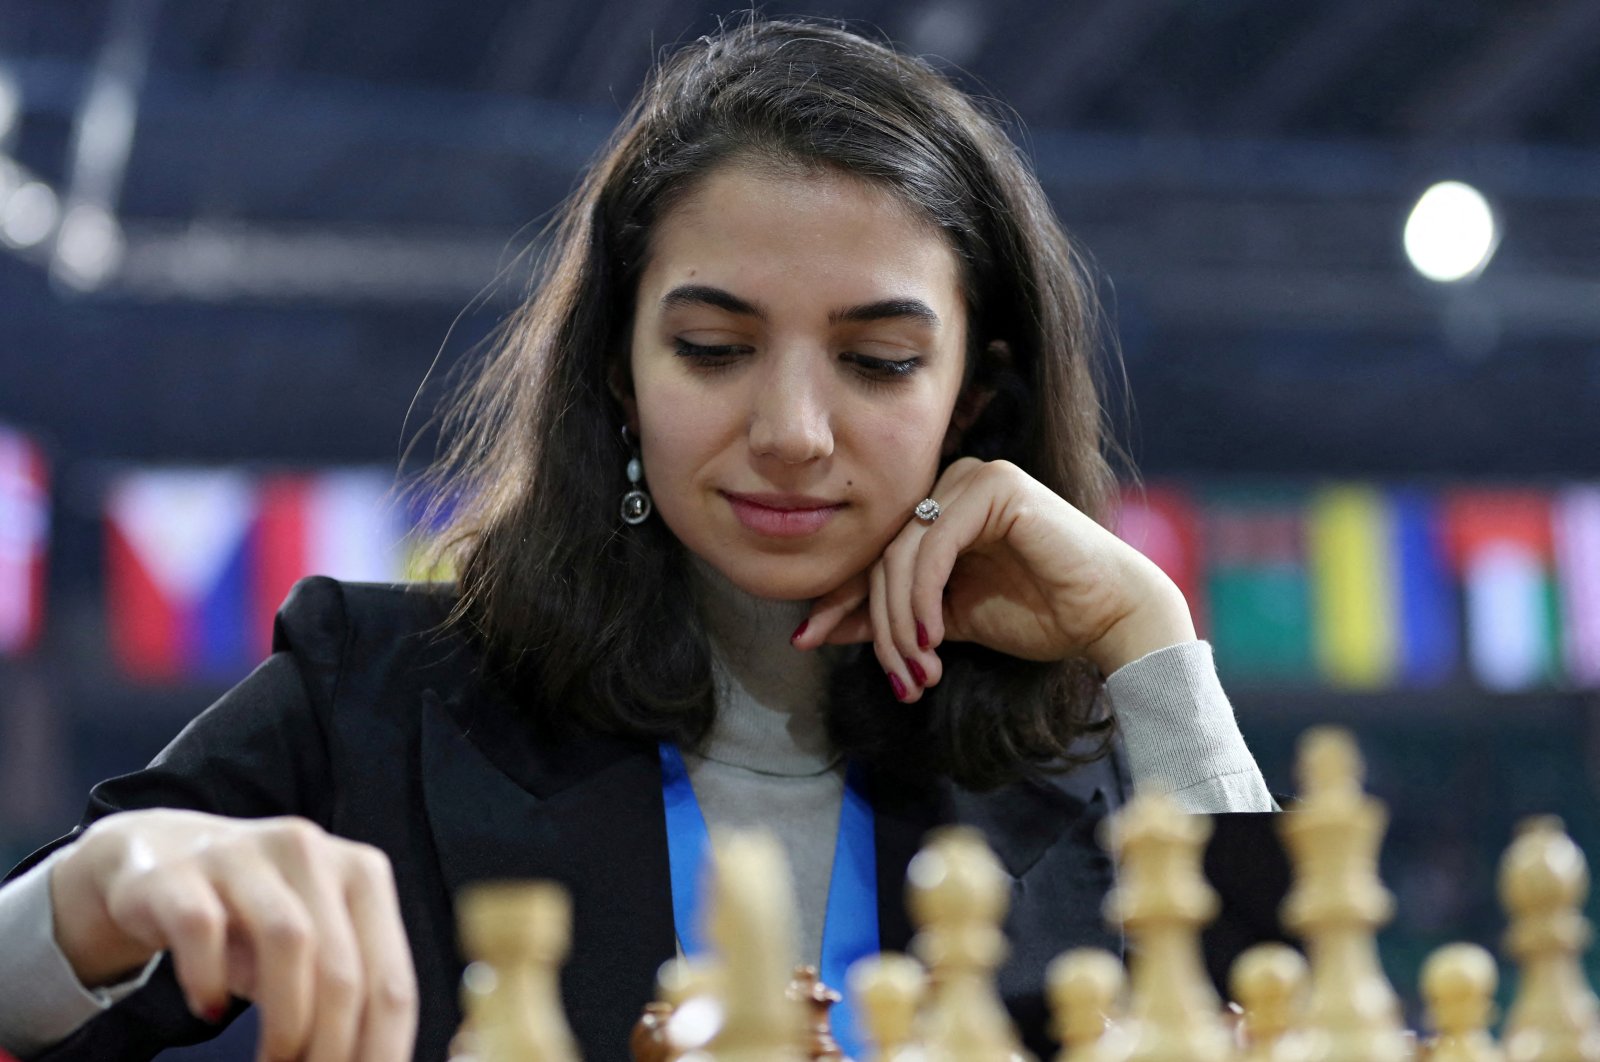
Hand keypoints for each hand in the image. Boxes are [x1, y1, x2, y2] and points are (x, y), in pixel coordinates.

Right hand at [49, 809, 417, 1061]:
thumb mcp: (312, 942)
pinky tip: (210, 1009)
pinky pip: (202, 928)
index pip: (391, 979)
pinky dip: (209, 980)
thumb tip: (370, 1060)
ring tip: (273, 1061)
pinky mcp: (177, 872)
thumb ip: (346, 990)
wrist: (157, 856)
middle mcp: (311, 852)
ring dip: (285, 1020)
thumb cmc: (250, 915)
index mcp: (362, 873)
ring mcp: (243, 855)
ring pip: (288, 941)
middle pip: (343, 968)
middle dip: (332, 1045)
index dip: (382, 1048)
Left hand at [794, 458, 1195, 701]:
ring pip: (902, 553)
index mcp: (937, 511)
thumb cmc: (1038, 615)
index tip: (808, 640)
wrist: (1109, 616)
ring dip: (900, 621)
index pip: (874, 554)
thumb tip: (814, 629)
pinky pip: (934, 543)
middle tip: (900, 679)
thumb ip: (889, 618)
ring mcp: (973, 478)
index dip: (839, 598)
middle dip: (878, 624)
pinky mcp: (995, 485)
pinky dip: (924, 595)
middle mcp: (951, 485)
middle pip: (883, 556)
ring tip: (919, 670)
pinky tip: (933, 636)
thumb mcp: (942, 623)